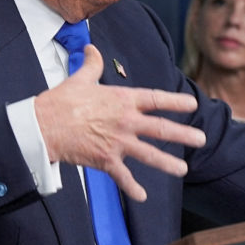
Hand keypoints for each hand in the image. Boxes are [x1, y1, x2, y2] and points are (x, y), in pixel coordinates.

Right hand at [33, 44, 205, 201]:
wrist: (43, 125)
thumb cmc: (61, 101)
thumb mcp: (80, 79)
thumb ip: (92, 64)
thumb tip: (91, 48)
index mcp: (123, 100)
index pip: (156, 99)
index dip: (176, 102)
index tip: (193, 105)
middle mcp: (126, 121)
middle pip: (161, 129)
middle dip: (184, 135)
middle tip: (201, 140)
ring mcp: (118, 142)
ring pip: (149, 155)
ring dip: (168, 163)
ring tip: (183, 170)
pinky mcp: (106, 160)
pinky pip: (123, 177)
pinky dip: (133, 188)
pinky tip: (143, 196)